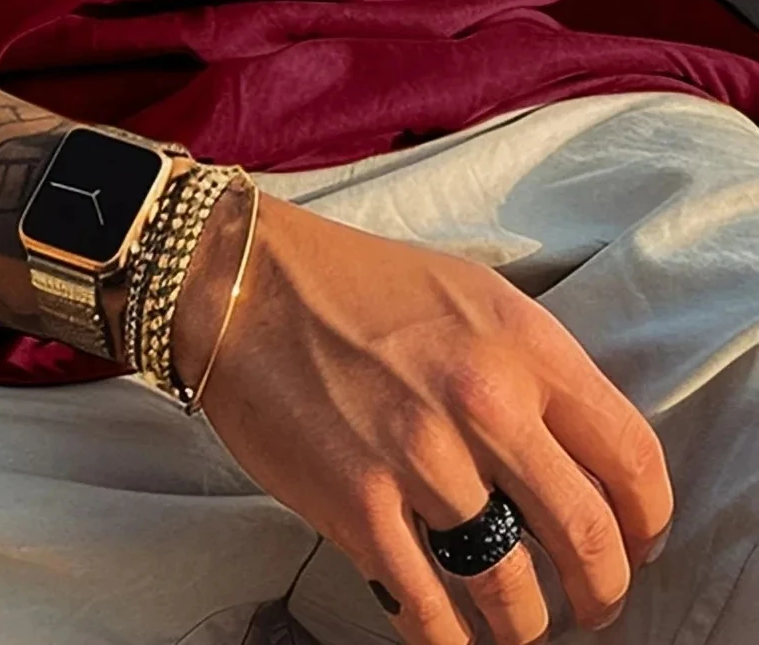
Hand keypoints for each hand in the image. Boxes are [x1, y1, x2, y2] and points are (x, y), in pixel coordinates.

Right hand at [172, 194, 672, 644]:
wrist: (245, 282)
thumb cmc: (356, 284)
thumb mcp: (470, 295)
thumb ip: (531, 366)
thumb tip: (582, 454)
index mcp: (522, 342)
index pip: (631, 456)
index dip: (647, 520)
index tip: (638, 543)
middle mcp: (483, 400)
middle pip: (587, 536)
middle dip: (602, 591)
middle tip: (593, 605)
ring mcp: (420, 457)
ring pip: (512, 592)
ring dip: (525, 624)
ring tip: (518, 621)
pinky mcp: (358, 505)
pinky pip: (429, 611)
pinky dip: (449, 639)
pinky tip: (451, 632)